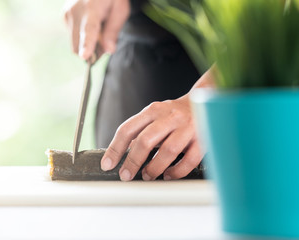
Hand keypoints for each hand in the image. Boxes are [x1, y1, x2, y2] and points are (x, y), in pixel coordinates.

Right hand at [64, 0, 129, 59]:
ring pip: (75, 44)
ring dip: (87, 46)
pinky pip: (73, 37)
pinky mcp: (64, 17)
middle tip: (106, 45)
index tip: (84, 56)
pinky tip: (92, 27)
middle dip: (91, 53)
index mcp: (92, 8)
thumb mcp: (120, 10)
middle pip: (78, 44)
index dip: (87, 44)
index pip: (89, 30)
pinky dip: (82, 39)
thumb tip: (108, 50)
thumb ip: (113, 31)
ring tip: (100, 32)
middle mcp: (75, 12)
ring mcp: (67, 15)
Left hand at [100, 69, 214, 180]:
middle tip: (125, 175)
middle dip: (132, 161)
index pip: (128, 129)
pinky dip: (177, 171)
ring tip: (147, 176)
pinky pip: (189, 159)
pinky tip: (168, 175)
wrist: (205, 101)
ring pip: (168, 150)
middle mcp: (170, 117)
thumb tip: (122, 154)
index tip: (107, 164)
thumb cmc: (174, 114)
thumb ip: (140, 131)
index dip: (115, 149)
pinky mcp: (203, 139)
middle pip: (146, 140)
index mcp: (153, 110)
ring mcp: (187, 127)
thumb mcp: (155, 115)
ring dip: (154, 167)